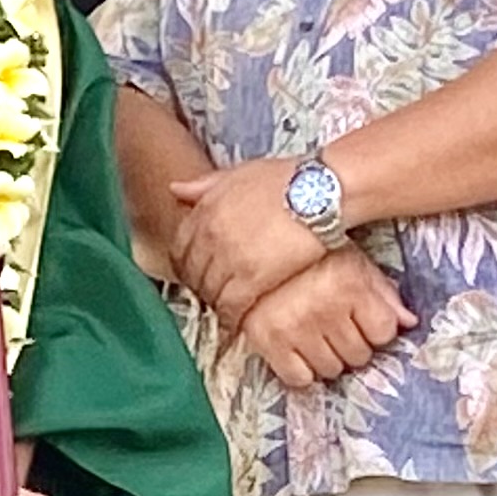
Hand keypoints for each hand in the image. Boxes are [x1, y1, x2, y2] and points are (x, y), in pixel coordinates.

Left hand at [169, 157, 332, 321]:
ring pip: (210, 292)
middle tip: (212, 296)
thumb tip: (175, 189)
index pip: (179, 248)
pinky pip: (231, 304)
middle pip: (193, 273)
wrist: (321, 192)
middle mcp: (210, 233)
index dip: (187, 266)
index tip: (197, 275)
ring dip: (216, 304)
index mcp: (205, 209)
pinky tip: (237, 321)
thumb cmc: (288, 180)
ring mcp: (228, 256)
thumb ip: (206, 186)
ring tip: (227, 310)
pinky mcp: (251, 276)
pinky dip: (231, 316)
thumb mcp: (240, 174)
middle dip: (200, 287)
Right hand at [234, 251, 414, 388]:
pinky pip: (298, 378)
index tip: (364, 320)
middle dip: (353, 344)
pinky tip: (299, 351)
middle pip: (359, 355)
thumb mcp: (353, 261)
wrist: (251, 244)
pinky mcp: (269, 342)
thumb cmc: (309, 255)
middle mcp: (326, 310)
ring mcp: (297, 329)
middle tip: (338, 328)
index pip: (384, 332)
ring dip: (329, 358)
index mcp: (351, 286)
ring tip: (317, 337)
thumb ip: (383, 291)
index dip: (377, 329)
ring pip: (331, 369)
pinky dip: (301, 371)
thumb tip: (410, 322)